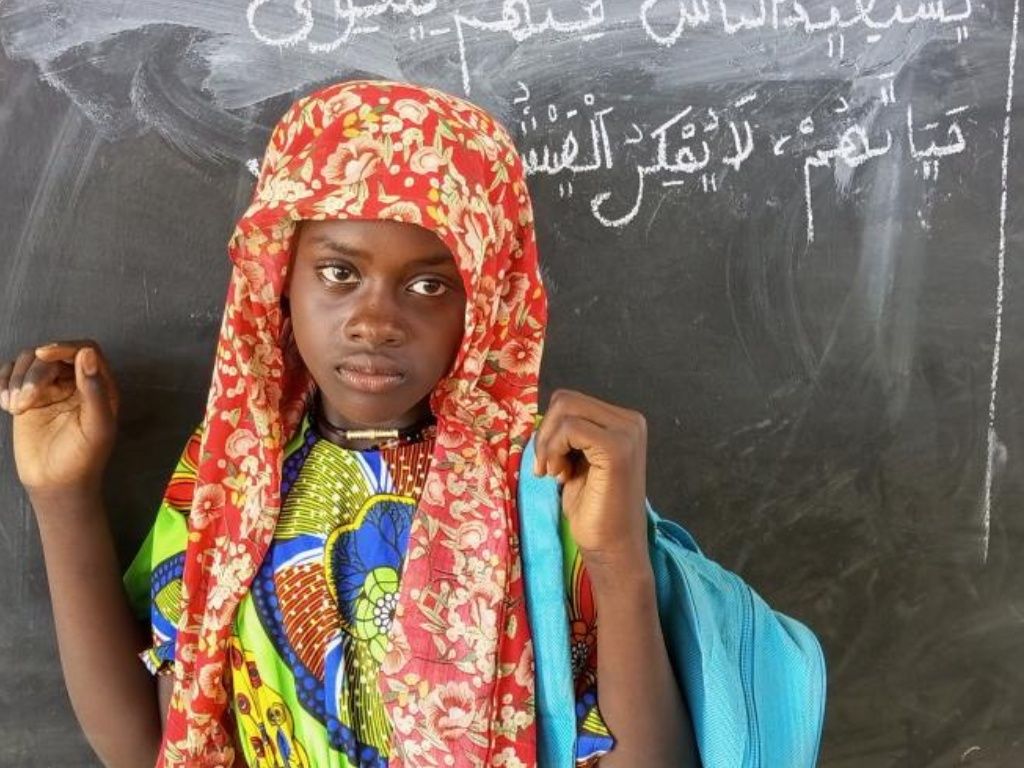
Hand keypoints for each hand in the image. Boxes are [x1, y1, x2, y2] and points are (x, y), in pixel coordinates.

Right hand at [1, 340, 119, 497]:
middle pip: (51, 354)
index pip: (85, 349)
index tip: (43, 355)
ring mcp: (50, 388)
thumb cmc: (83, 458)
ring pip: (28, 361)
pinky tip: (7, 404)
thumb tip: (87, 353)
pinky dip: (4, 382)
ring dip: (17, 380)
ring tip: (16, 407)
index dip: (65, 346)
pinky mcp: (28, 397)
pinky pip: (11, 374)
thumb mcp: (96, 426)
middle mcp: (76, 382)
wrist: (56, 483)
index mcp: (100, 386)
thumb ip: (94, 390)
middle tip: (25, 403)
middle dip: (34, 373)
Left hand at [532, 389, 649, 574]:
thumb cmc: (593, 510)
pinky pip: (569, 428)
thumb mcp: (577, 461)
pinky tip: (560, 476)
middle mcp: (630, 421)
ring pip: (564, 409)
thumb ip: (568, 435)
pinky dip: (553, 449)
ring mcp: (627, 433)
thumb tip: (541, 416)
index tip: (552, 464)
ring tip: (556, 473)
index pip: (570, 401)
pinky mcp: (617, 448)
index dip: (549, 430)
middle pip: (565, 400)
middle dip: (546, 434)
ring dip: (548, 443)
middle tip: (549, 469)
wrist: (612, 548)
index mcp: (623, 422)